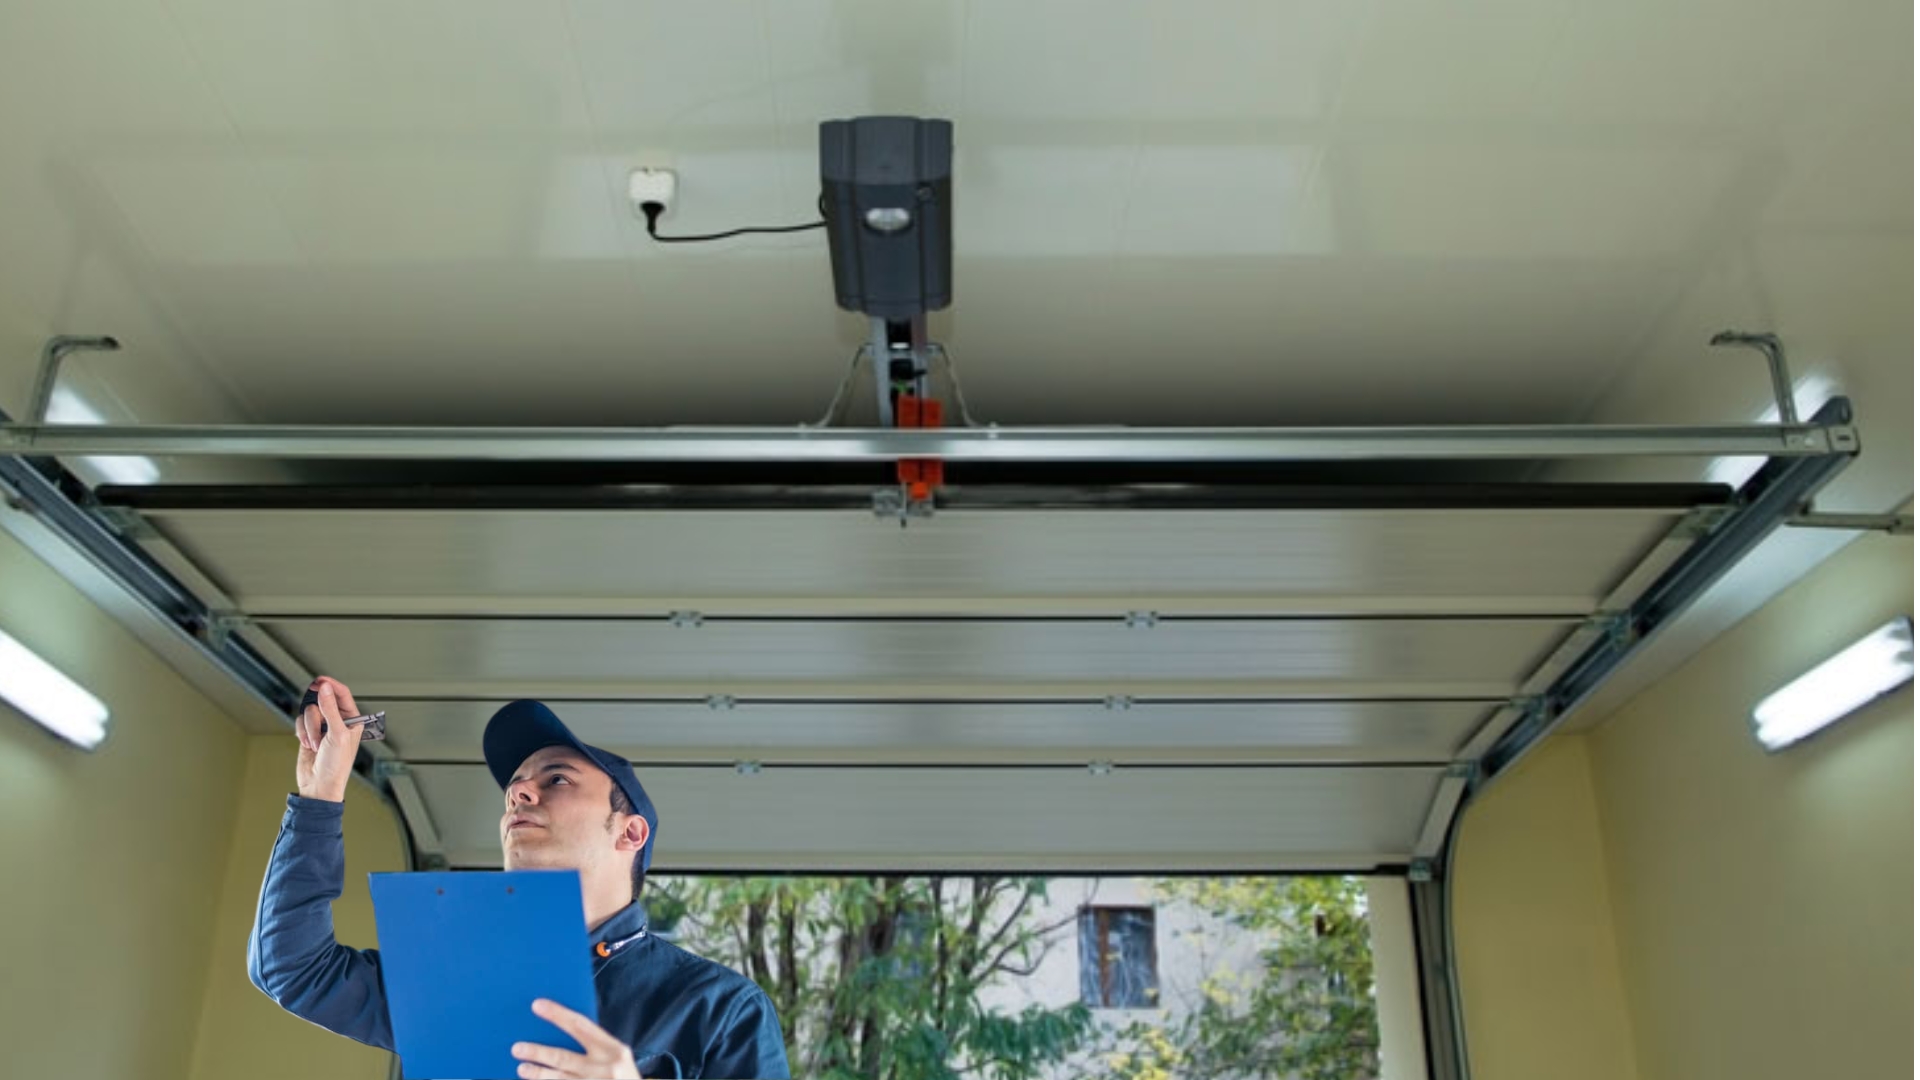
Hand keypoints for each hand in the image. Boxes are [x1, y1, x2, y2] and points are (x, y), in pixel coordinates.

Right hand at [294, 676, 365, 802]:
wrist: (319, 785)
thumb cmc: (336, 765)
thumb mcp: (337, 734)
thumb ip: (330, 709)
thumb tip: (325, 689)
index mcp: (352, 720)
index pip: (342, 695)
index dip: (331, 685)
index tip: (319, 681)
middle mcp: (338, 721)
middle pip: (322, 701)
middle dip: (318, 715)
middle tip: (316, 718)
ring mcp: (322, 727)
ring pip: (309, 712)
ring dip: (310, 729)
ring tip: (316, 744)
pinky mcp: (308, 733)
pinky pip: (300, 722)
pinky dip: (302, 733)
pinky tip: (308, 745)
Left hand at [512, 999, 642, 1078]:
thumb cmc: (624, 1077)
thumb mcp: (618, 1058)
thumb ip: (596, 1046)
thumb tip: (560, 1030)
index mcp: (613, 1049)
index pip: (580, 1026)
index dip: (557, 1014)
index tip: (537, 1005)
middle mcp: (605, 1068)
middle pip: (564, 1058)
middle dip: (538, 1052)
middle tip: (517, 1048)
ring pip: (559, 1079)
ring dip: (538, 1074)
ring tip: (522, 1068)